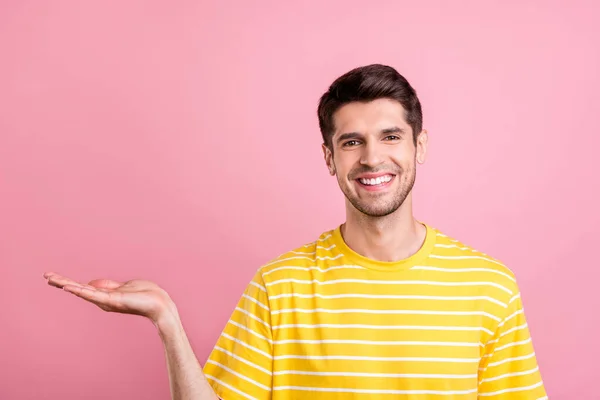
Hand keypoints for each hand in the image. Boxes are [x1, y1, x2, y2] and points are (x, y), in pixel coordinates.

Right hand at [43, 272, 176, 324]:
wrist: (159, 305)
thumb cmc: (146, 295)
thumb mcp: (124, 286)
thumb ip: (108, 285)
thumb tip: (93, 283)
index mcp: (105, 295)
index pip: (82, 287)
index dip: (68, 281)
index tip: (53, 277)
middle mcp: (103, 299)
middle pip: (78, 288)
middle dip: (61, 282)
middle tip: (45, 275)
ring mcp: (106, 300)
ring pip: (81, 291)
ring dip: (65, 284)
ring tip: (50, 278)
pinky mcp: (112, 300)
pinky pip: (92, 294)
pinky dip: (79, 290)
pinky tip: (68, 286)